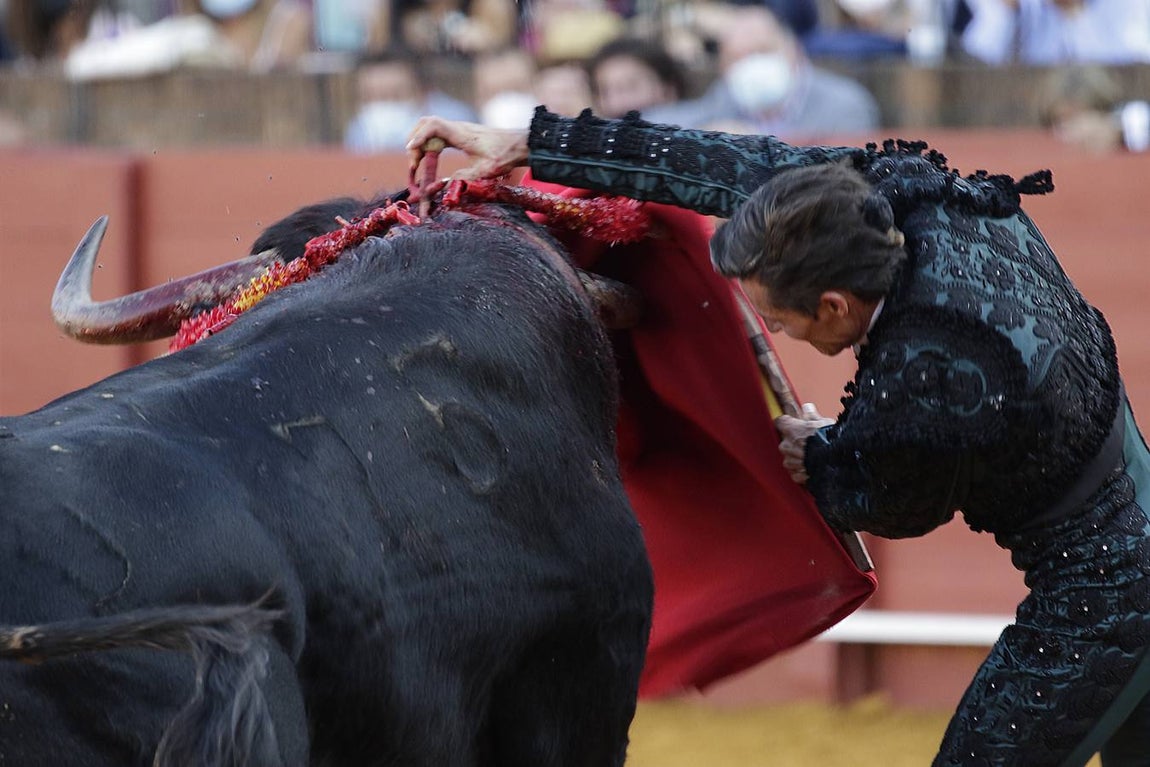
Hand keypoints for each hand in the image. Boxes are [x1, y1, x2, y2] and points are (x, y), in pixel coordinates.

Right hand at [406, 116, 530, 194]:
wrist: (520, 144)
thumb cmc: (505, 156)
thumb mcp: (485, 171)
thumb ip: (463, 178)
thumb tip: (442, 186)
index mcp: (461, 134)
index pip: (433, 126)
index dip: (419, 137)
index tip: (411, 151)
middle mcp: (457, 127)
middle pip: (425, 124)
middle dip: (415, 142)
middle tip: (414, 165)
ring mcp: (457, 129)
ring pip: (429, 127)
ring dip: (420, 142)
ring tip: (418, 163)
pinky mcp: (459, 134)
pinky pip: (437, 133)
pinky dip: (428, 143)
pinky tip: (428, 159)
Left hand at [774, 403, 834, 483]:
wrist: (835, 462)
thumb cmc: (829, 440)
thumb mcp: (823, 423)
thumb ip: (812, 415)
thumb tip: (807, 408)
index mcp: (790, 429)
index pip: (780, 421)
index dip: (787, 423)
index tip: (793, 423)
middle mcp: (785, 445)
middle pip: (786, 441)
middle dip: (795, 441)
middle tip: (809, 442)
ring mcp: (789, 461)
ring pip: (790, 457)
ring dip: (798, 456)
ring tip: (813, 456)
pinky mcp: (795, 475)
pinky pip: (796, 471)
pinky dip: (803, 470)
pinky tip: (813, 467)